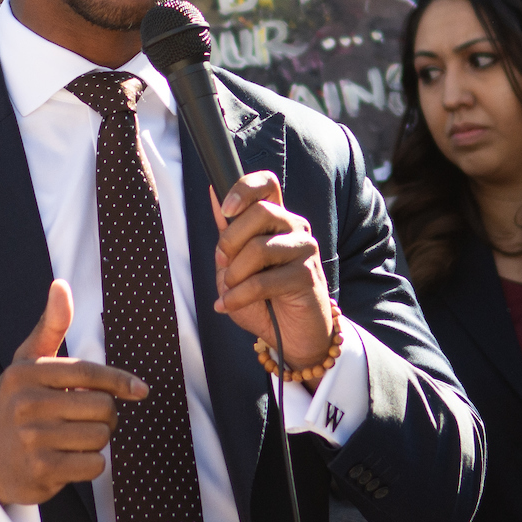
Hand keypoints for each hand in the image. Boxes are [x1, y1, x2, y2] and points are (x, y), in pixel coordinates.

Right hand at [0, 280, 145, 505]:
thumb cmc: (20, 402)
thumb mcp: (29, 362)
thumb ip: (51, 325)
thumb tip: (61, 284)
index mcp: (26, 373)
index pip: (88, 372)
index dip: (119, 380)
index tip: (140, 390)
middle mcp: (26, 404)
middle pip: (102, 408)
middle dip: (106, 415)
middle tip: (89, 418)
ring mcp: (32, 439)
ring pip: (101, 436)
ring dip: (98, 439)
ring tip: (76, 437)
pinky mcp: (42, 470)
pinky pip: (94, 465)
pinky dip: (91, 463)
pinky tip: (70, 459)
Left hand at [210, 172, 332, 370]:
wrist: (292, 337)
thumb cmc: (264, 300)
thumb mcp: (236, 264)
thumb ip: (228, 233)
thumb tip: (215, 195)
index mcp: (277, 219)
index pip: (267, 183)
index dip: (244, 188)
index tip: (225, 209)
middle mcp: (294, 228)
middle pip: (260, 211)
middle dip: (230, 240)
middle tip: (223, 263)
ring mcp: (304, 250)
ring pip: (259, 247)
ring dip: (234, 274)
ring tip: (229, 290)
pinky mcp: (307, 275)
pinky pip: (262, 280)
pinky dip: (238, 296)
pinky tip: (229, 305)